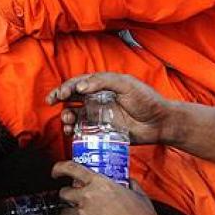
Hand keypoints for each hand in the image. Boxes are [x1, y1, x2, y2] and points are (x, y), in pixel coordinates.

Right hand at [46, 72, 181, 145]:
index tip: (59, 94)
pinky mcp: (103, 131)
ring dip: (66, 116)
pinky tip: (72, 132)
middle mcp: (98, 100)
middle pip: (72, 98)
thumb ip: (102, 81)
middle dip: (60, 99)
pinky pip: (83, 131)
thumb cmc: (146, 100)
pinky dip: (74, 131)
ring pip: (75, 114)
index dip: (66, 87)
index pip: (79, 83)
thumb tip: (80, 87)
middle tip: (53, 103)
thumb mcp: (126, 84)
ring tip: (67, 121)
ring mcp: (99, 116)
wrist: (160, 123)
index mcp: (102, 85)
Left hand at [54, 160, 162, 214]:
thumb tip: (129, 183)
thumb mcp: (139, 196)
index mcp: (100, 184)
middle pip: (64, 193)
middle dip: (68, 198)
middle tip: (74, 203)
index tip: (56, 172)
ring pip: (63, 214)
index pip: (72, 168)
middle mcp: (87, 197)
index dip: (60, 168)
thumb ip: (131, 186)